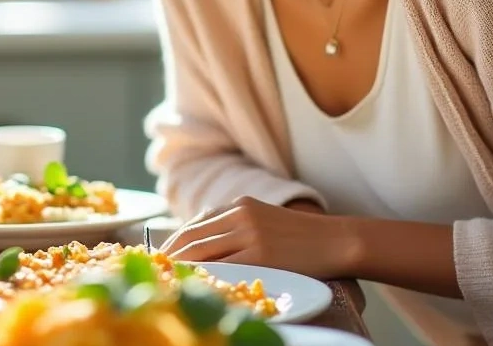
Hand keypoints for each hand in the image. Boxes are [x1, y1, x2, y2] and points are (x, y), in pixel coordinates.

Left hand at [158, 195, 355, 280]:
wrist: (336, 240)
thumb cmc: (301, 236)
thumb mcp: (264, 219)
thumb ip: (235, 226)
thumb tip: (201, 244)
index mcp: (240, 204)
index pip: (196, 224)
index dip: (174, 242)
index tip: (160, 256)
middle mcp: (241, 215)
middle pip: (192, 237)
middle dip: (170, 256)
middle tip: (156, 272)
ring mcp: (250, 235)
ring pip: (202, 253)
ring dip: (181, 268)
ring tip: (168, 281)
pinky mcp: (260, 255)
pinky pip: (223, 268)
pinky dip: (204, 278)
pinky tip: (196, 287)